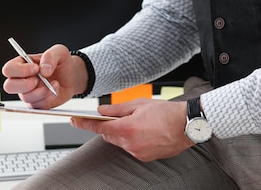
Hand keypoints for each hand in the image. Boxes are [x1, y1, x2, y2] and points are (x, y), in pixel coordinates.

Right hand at [2, 44, 85, 108]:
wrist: (71, 76)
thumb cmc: (62, 62)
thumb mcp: (59, 52)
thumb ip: (50, 56)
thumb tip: (43, 69)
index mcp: (23, 64)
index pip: (8, 69)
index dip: (19, 70)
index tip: (35, 68)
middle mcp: (22, 79)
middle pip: (9, 86)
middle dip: (24, 84)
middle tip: (38, 80)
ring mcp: (27, 92)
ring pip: (25, 97)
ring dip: (41, 91)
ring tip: (54, 84)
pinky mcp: (35, 103)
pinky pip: (36, 106)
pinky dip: (48, 99)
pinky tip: (55, 90)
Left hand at [71, 97, 192, 161]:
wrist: (186, 125)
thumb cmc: (165, 112)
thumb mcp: (139, 104)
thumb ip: (117, 108)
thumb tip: (102, 111)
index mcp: (127, 129)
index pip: (99, 127)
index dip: (84, 124)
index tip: (73, 121)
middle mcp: (130, 144)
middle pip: (109, 135)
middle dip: (109, 125)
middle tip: (117, 115)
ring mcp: (137, 153)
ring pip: (120, 142)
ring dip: (122, 132)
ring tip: (138, 121)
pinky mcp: (144, 157)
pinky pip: (131, 147)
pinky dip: (132, 139)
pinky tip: (144, 130)